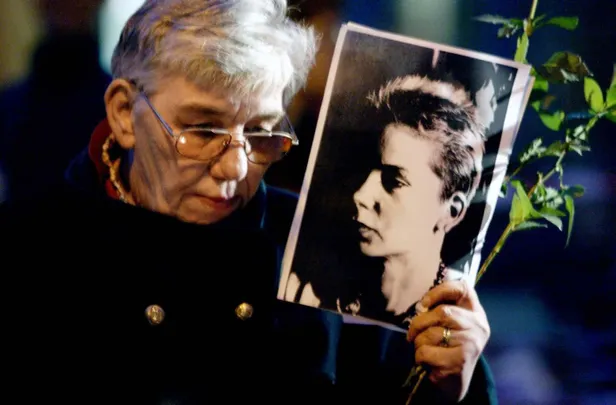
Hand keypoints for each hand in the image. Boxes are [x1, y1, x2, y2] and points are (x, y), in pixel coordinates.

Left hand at [406, 279, 489, 401]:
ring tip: (425, 349)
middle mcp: (478, 326)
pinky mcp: (460, 361)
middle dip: (419, 323)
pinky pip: (426, 351)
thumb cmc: (447, 347)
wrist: (454, 383)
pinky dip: (419, 357)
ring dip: (418, 342)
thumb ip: (441, 310)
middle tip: (412, 334)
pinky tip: (428, 362)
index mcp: (476, 312)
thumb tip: (420, 307)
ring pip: (431, 333)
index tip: (423, 303)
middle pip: (442, 312)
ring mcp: (471, 343)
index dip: (440, 291)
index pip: (462, 288)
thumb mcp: (450, 325)